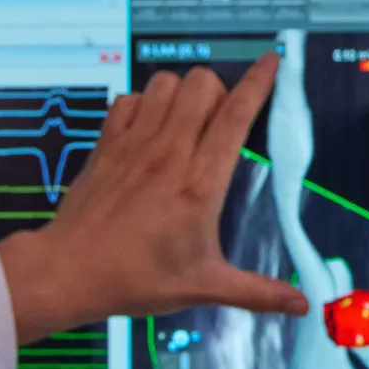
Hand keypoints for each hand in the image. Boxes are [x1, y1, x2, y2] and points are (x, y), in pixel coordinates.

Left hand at [0, 56, 309, 343]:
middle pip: (203, 84)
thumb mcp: (203, 286)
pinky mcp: (106, 145)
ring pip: (166, 83)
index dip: (260, 82)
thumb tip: (300, 306)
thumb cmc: (133, 278)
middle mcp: (168, 153)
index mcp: (200, 183)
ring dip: (183, 91)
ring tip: (188, 119)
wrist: (68, 272)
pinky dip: (143, 103)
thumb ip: (257, 292)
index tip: (271, 62)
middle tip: (223, 117)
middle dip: (220, 88)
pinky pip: (128, 99)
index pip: (236, 115)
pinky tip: (149, 128)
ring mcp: (133, 144)